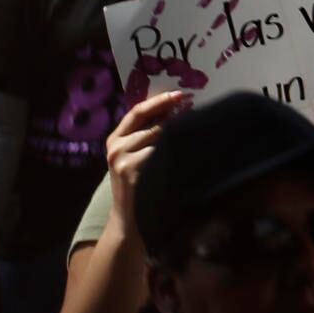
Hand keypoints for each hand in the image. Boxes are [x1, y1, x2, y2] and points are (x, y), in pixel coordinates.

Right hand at [105, 91, 190, 240]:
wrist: (130, 218)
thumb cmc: (140, 183)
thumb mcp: (135, 155)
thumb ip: (146, 133)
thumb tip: (177, 107)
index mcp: (115, 139)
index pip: (138, 111)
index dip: (160, 101)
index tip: (180, 94)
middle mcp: (116, 147)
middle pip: (152, 122)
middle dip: (175, 115)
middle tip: (195, 106)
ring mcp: (122, 160)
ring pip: (159, 137)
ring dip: (180, 134)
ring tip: (198, 132)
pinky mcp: (132, 172)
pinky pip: (160, 153)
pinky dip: (177, 150)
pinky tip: (190, 151)